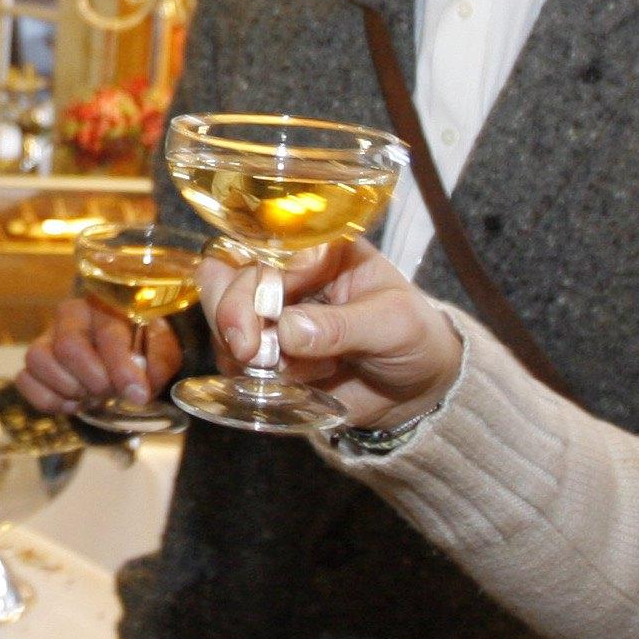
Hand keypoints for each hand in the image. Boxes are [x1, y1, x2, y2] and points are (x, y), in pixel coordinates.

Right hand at [16, 293, 181, 416]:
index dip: (122, 369)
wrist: (122, 355)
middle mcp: (71, 315)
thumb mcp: (162, 350)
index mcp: (107, 304)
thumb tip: (139, 389)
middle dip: (92, 380)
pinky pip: (24, 379)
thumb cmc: (143, 349)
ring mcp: (47, 337)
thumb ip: (159, 363)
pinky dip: (49, 399)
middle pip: (68, 346)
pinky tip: (73, 402)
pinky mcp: (33, 362)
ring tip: (90, 396)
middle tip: (108, 392)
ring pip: (37, 359)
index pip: (108, 334)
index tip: (138, 395)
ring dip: (68, 388)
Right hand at [194, 240, 464, 427]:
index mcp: (323, 251)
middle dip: (232, 313)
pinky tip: (293, 383)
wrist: (416, 391)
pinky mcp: (264, 353)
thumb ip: (344, 326)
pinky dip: (252, 376)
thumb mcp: (394, 325)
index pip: (271, 247)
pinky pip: (231, 358)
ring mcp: (272, 315)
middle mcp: (289, 276)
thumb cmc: (414, 339)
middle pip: (229, 274)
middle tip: (249, 351)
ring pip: (221, 315)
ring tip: (288, 371)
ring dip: (244, 348)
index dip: (259, 278)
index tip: (265, 315)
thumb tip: (288, 330)